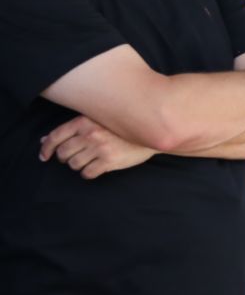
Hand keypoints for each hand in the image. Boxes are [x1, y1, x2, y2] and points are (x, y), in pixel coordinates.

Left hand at [40, 116, 154, 178]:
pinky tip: (95, 168)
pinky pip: (87, 173)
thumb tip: (45, 140)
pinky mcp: (109, 161)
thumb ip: (72, 129)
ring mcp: (100, 148)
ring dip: (78, 165)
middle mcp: (90, 134)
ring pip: (74, 165)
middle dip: (65, 158)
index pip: (56, 137)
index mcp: (84, 121)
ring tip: (88, 161)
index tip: (44, 156)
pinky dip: (88, 173)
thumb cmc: (121, 126)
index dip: (46, 149)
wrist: (150, 132)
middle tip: (74, 156)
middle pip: (63, 153)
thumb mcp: (96, 120)